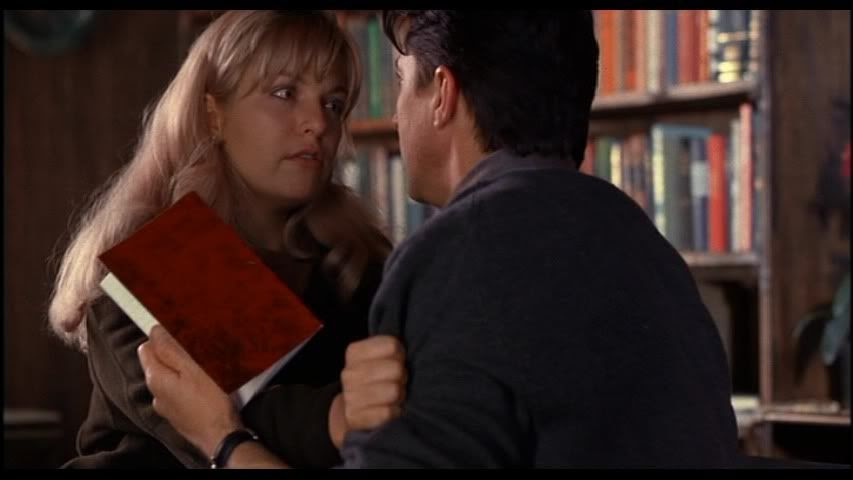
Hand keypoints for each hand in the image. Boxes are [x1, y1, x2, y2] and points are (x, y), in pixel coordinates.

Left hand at [138, 325, 242, 458]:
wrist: (221, 437)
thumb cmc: (210, 403)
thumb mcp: (192, 370)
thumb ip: (170, 350)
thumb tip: (155, 331)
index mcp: (156, 379)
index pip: (146, 349)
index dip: (159, 338)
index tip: (176, 332)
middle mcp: (155, 394)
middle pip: (157, 364)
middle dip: (172, 354)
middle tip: (196, 351)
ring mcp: (165, 406)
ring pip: (168, 379)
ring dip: (180, 371)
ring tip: (202, 368)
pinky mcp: (177, 415)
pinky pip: (176, 392)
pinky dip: (185, 386)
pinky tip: (202, 386)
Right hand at [332, 335, 406, 445]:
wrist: (352, 408)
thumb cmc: (373, 378)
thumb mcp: (378, 356)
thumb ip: (390, 348)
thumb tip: (402, 351)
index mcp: (354, 352)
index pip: (392, 346)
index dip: (400, 354)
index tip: (397, 360)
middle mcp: (349, 373)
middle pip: (396, 369)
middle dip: (402, 376)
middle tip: (397, 380)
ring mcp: (351, 396)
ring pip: (394, 391)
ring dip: (399, 395)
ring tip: (393, 395)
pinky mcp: (356, 417)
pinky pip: (389, 412)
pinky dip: (394, 411)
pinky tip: (389, 409)